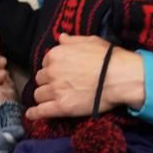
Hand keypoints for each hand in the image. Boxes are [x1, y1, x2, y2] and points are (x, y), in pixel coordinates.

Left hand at [25, 36, 143, 121]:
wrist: (120, 77)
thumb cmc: (109, 58)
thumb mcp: (90, 41)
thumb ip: (72, 41)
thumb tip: (61, 37)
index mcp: (56, 54)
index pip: (45, 64)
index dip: (52, 69)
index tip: (59, 74)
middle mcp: (51, 71)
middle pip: (40, 79)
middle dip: (47, 82)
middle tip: (58, 86)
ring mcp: (56, 90)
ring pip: (38, 95)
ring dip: (44, 97)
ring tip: (51, 100)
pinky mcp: (61, 107)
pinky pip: (41, 111)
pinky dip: (34, 113)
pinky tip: (31, 115)